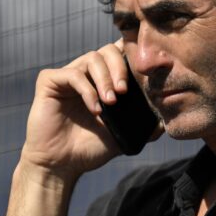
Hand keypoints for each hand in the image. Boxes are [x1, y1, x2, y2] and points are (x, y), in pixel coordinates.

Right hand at [21, 40, 132, 179]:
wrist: (61, 165)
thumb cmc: (89, 149)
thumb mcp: (123, 134)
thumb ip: (143, 124)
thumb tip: (166, 120)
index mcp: (101, 80)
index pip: (120, 54)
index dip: (132, 58)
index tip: (143, 77)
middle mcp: (84, 73)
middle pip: (108, 50)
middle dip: (120, 68)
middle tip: (124, 92)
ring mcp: (66, 75)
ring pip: (92, 58)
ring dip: (106, 79)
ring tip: (111, 102)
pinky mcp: (49, 81)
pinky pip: (72, 74)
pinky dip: (87, 90)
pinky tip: (95, 109)